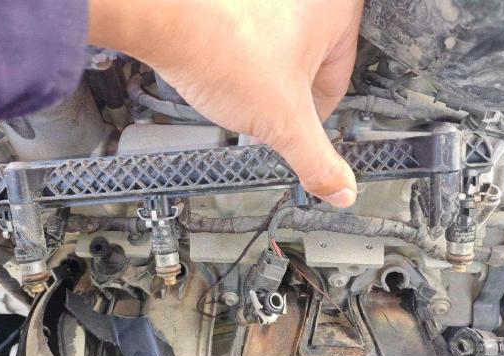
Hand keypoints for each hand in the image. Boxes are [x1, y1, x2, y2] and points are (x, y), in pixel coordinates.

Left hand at [89, 0, 363, 206]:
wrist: (162, 17)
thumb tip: (341, 189)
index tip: (290, 133)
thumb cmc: (223, 49)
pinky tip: (224, 66)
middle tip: (259, 112)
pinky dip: (242, 54)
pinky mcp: (240, 0)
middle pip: (306, 68)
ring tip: (237, 87)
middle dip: (281, 99)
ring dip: (262, 78)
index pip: (337, 85)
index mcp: (339, 10)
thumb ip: (317, 161)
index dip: (309, 120)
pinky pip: (252, 32)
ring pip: (279, 51)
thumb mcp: (284, 121)